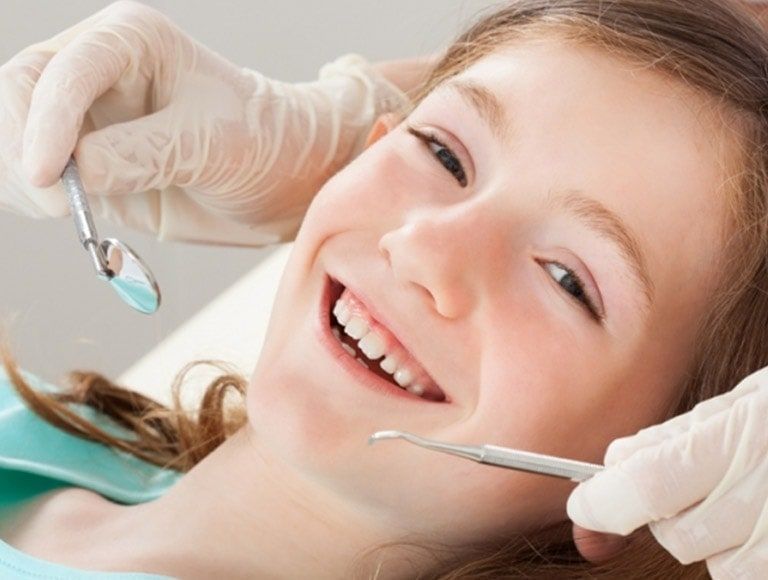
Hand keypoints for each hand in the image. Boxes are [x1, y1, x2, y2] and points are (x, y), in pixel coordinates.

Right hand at [0, 1, 409, 243]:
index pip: (65, 70)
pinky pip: (37, 176)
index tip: (48, 177)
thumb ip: (144, 154)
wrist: (282, 180)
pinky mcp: (87, 162)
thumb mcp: (212, 144)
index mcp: (132, 40)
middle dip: (25, 148)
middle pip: (22, 93)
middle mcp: (100, 70)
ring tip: (68, 213)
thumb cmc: (262, 143)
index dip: (44, 122)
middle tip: (57, 206)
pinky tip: (69, 214)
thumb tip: (74, 175)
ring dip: (23, 179)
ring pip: (18, 135)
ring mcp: (89, 117)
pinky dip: (34, 199)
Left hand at [566, 366, 767, 577]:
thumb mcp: (740, 404)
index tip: (585, 505)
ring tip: (745, 497)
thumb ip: (673, 438)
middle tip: (696, 482)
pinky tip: (761, 517)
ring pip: (714, 562)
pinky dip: (742, 552)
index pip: (648, 483)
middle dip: (666, 513)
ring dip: (711, 537)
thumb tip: (611, 467)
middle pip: (676, 534)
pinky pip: (747, 572)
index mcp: (743, 437)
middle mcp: (766, 492)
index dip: (604, 500)